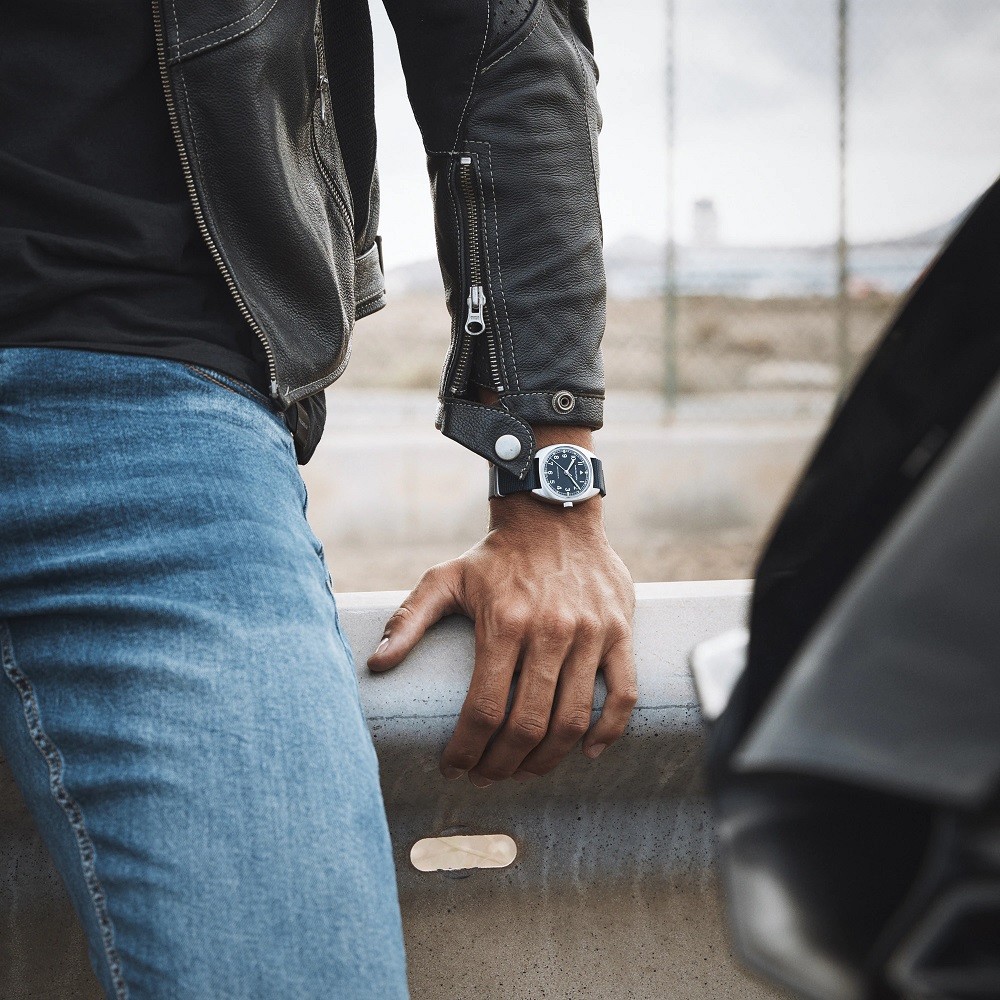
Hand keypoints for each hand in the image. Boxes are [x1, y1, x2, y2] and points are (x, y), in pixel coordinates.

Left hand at [367, 489, 636, 785]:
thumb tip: (376, 664)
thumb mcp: (445, 579)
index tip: (453, 768)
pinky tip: (586, 751)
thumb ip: (409, 620)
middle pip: (528, 725)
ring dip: (548, 759)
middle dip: (502, 765)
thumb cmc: (495, 555)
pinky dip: (608, 732)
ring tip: (525, 771)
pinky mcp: (619, 631)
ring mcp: (590, 633)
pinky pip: (623, 694)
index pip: (484, 709)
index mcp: (504, 623)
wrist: (554, 513)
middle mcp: (551, 631)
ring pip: (573, 719)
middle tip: (485, 776)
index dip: (466, 750)